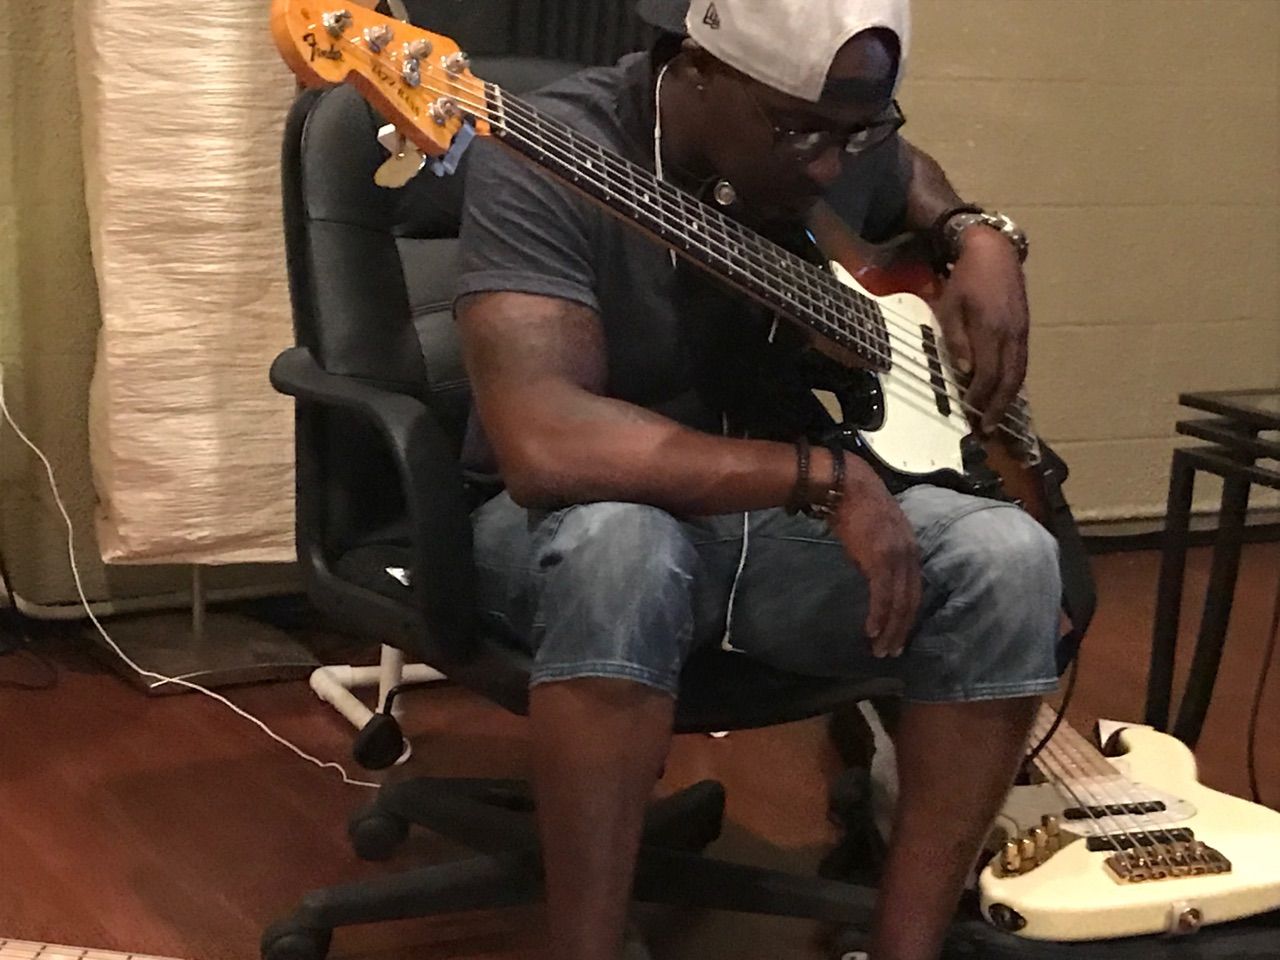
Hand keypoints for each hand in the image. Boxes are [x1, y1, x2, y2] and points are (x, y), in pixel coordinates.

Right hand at [828, 460, 921, 656]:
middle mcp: (909, 556)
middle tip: (892, 652)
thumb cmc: (857, 508)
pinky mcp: (880, 559)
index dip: (907, 616)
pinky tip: (871, 631)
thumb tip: (872, 577)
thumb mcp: (875, 536)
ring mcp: (896, 558)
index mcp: (910, 551)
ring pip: (898, 603)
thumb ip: (878, 558)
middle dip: (901, 630)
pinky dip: (878, 616)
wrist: (849, 486)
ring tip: (881, 649)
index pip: (914, 591)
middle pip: (911, 602)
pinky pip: (882, 595)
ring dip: (890, 629)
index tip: (899, 635)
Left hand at [935, 227, 1029, 434]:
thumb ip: (956, 340)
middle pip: (1009, 380)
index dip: (980, 397)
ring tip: (996, 419)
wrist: (994, 251)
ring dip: (1008, 400)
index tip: (970, 414)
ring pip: (1019, 373)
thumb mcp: (950, 306)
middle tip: (987, 431)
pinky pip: (1022, 362)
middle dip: (998, 408)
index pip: (988, 373)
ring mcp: (1022, 332)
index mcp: (991, 328)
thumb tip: (964, 372)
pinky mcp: (1025, 328)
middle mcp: (1012, 334)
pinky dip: (1014, 382)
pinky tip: (1004, 393)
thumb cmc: (965, 278)